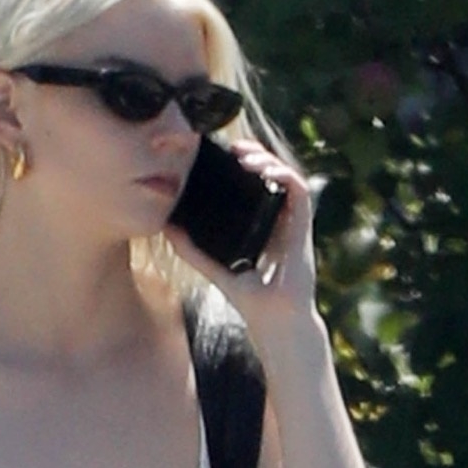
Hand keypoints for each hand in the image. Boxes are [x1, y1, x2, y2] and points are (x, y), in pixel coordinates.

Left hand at [167, 140, 324, 361]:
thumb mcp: (212, 266)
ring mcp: (291, 220)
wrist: (274, 320)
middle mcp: (277, 216)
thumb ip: (191, 248)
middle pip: (271, 173)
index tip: (225, 153)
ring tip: (247, 158)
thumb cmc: (248, 296)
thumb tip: (164, 227)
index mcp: (259, 221)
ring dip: (269, 161)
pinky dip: (285, 176)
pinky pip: (299, 192)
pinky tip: (268, 172)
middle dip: (256, 154)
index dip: (244, 163)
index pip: (254, 182)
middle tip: (235, 148)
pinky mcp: (303, 226)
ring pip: (286, 176)